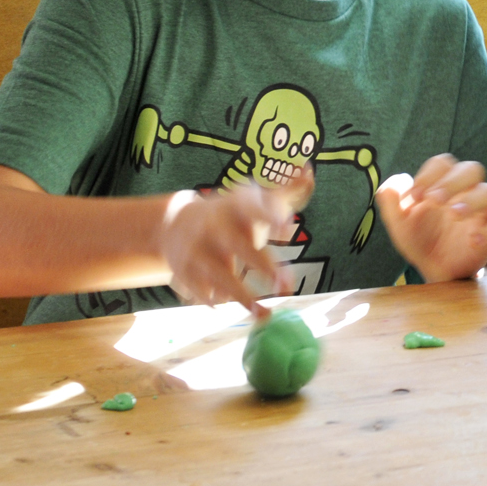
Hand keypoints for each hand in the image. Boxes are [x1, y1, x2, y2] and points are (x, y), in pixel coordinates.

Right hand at [158, 164, 313, 316]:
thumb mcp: (254, 199)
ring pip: (219, 275)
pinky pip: (199, 290)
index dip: (270, 216)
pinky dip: (213, 300)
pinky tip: (226, 306)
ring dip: (242, 296)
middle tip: (286, 285)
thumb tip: (309, 170)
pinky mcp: (184, 271)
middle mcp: (215, 227)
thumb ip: (285, 190)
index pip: (254, 208)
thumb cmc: (231, 214)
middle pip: (239, 246)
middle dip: (263, 266)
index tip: (288, 229)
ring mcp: (197, 250)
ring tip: (264, 315)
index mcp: (236, 206)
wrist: (177, 223)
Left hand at [375, 155, 486, 284]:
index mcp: (444, 184)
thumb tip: (397, 180)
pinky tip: (472, 239)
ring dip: (473, 199)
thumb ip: (390, 201)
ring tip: (454, 213)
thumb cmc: (420, 239)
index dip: (430, 174)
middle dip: (453, 181)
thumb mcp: (398, 223)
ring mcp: (481, 214)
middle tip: (434, 200)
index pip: (444, 163)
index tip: (415, 196)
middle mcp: (466, 193)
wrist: (432, 271)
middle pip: (472, 169)